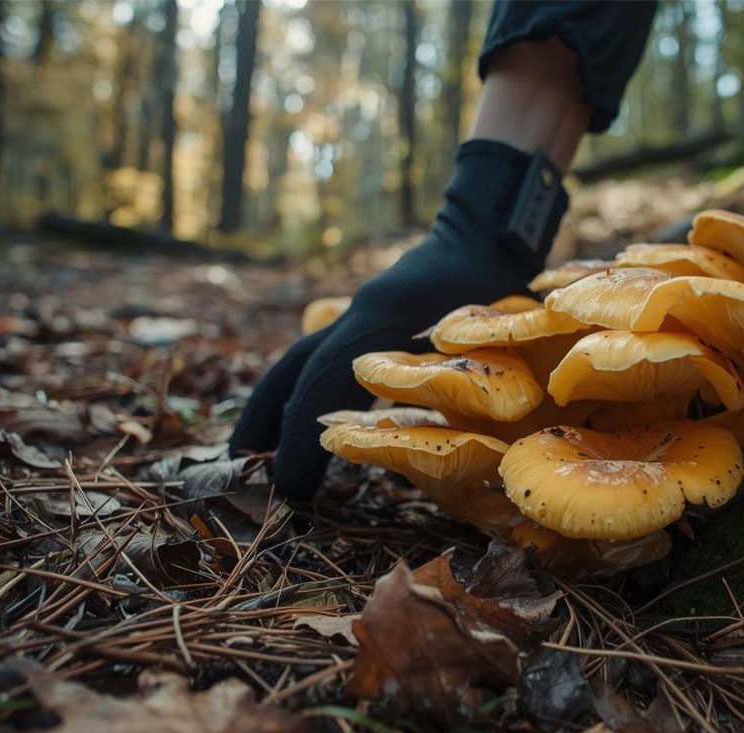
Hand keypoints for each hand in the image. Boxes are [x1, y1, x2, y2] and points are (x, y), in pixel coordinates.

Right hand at [229, 141, 568, 499]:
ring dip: (275, 402)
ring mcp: (358, 313)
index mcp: (382, 321)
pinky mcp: (365, 317)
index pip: (321, 386)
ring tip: (257, 445)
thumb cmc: (497, 285)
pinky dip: (304, 387)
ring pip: (300, 359)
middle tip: (245, 467)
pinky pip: (321, 353)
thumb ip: (462, 380)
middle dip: (265, 420)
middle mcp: (358, 316)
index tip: (290, 488)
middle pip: (293, 370)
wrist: (487, 234)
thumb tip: (442, 445)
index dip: (300, 443)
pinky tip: (301, 417)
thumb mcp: (488, 335)